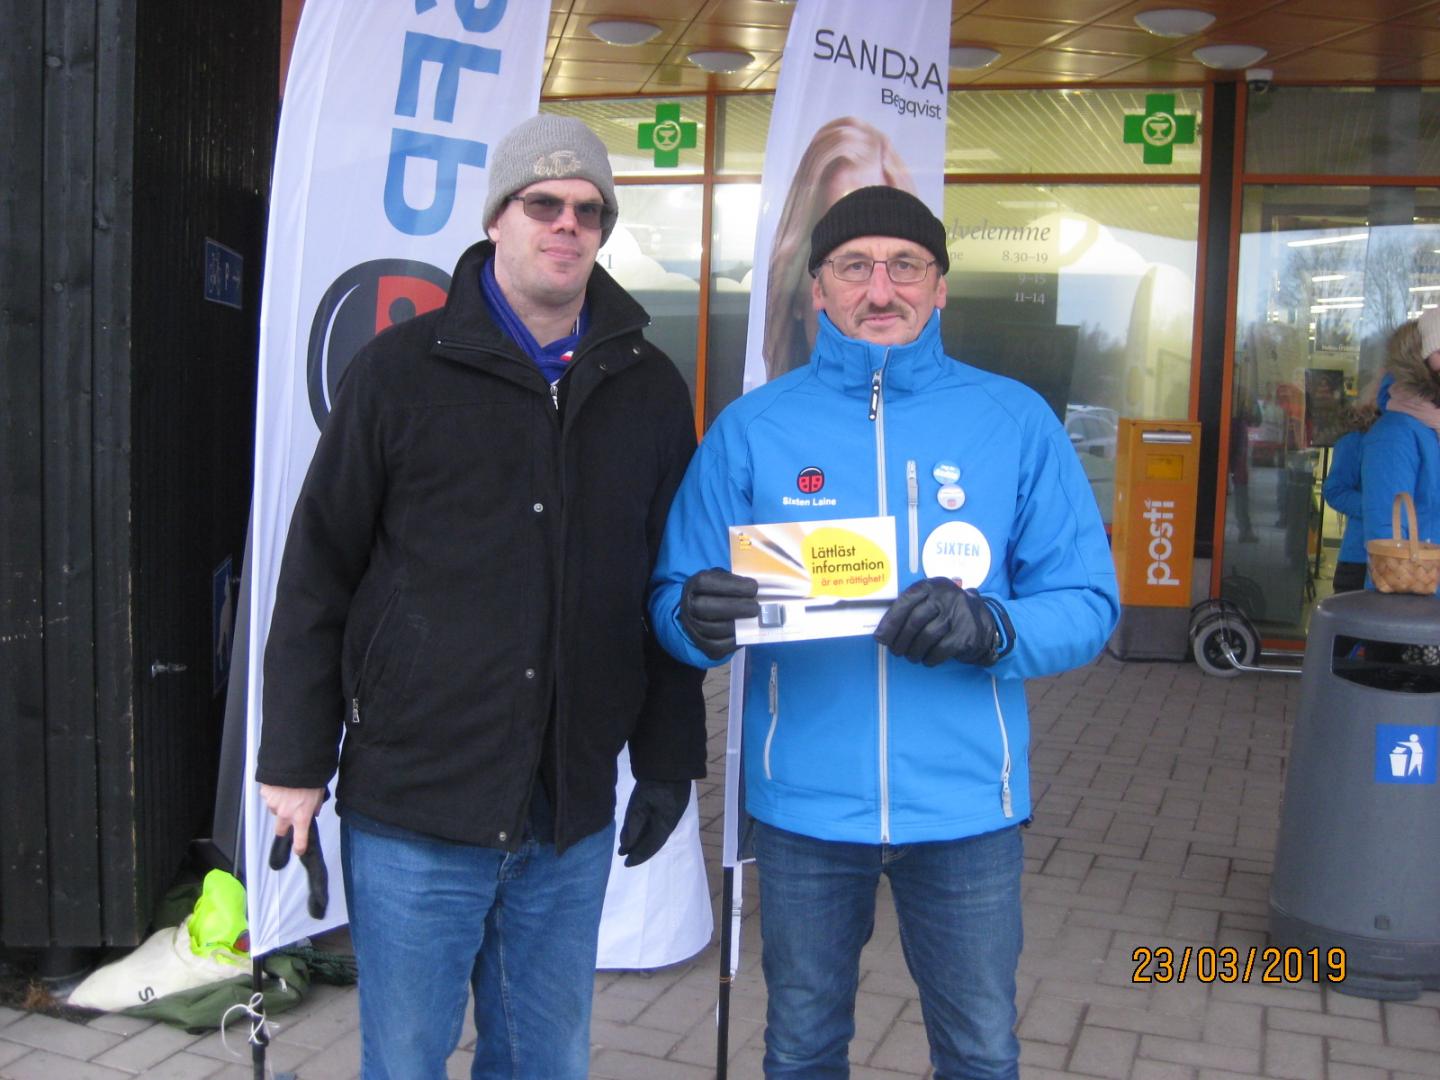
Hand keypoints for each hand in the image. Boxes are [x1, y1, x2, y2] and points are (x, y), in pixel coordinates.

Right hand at [260, 784, 330, 917]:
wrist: (294, 762)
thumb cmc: (309, 776)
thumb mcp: (319, 793)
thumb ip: (315, 806)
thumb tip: (313, 811)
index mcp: (301, 816)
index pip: (300, 840)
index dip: (299, 847)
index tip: (299, 850)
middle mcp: (286, 814)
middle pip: (280, 830)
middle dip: (284, 828)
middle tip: (289, 819)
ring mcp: (274, 805)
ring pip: (275, 810)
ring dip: (280, 806)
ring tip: (289, 792)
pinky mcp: (266, 795)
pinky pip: (269, 798)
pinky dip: (274, 794)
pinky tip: (281, 785)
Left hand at [617, 779, 690, 866]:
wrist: (671, 763)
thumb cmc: (656, 782)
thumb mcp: (641, 802)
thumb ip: (634, 824)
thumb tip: (626, 845)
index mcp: (665, 824)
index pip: (650, 846)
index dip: (639, 856)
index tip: (626, 864)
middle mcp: (667, 822)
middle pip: (651, 841)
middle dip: (638, 849)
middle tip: (623, 856)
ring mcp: (667, 813)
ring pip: (652, 832)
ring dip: (639, 840)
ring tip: (625, 847)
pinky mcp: (666, 805)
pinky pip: (654, 823)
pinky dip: (643, 830)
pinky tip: (635, 830)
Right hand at [680, 568, 759, 660]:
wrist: (701, 613)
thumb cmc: (717, 593)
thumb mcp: (722, 579)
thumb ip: (735, 581)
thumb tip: (758, 590)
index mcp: (693, 585)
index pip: (706, 582)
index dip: (731, 586)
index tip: (753, 588)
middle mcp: (689, 606)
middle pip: (706, 607)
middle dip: (736, 607)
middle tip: (755, 607)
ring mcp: (693, 627)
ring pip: (714, 629)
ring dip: (738, 625)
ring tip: (753, 620)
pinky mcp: (702, 645)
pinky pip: (718, 646)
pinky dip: (734, 641)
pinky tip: (746, 632)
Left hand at [874, 577, 1000, 666]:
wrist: (982, 622)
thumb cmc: (946, 613)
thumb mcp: (930, 602)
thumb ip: (909, 610)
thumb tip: (882, 633)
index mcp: (933, 586)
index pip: (906, 600)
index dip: (890, 621)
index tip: (881, 637)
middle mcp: (947, 596)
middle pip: (915, 621)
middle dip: (901, 640)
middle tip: (895, 651)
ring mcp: (959, 614)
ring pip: (927, 637)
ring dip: (914, 651)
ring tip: (911, 656)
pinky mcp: (967, 634)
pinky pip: (941, 650)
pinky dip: (930, 658)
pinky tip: (927, 659)